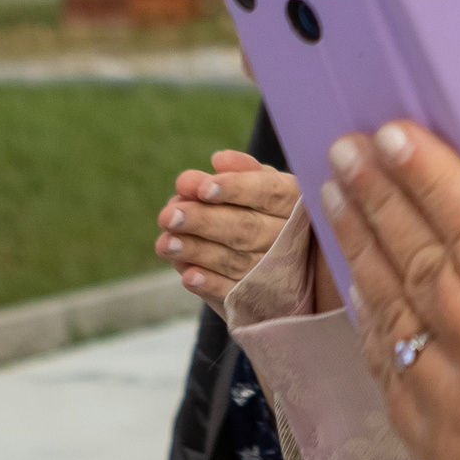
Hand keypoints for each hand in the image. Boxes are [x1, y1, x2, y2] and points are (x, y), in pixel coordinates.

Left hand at [157, 150, 300, 304]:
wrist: (286, 261)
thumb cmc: (265, 208)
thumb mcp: (262, 183)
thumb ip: (242, 170)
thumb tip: (219, 160)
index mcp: (294, 201)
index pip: (268, 192)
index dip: (235, 188)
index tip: (202, 187)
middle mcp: (289, 237)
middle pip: (246, 228)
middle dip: (204, 221)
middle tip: (168, 215)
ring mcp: (275, 271)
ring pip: (235, 261)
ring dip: (198, 251)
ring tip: (165, 243)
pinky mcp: (256, 298)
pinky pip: (234, 293)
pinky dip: (211, 285)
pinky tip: (187, 275)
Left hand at [319, 121, 459, 459]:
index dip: (435, 183)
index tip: (396, 137)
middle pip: (427, 267)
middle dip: (383, 200)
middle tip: (348, 151)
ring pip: (395, 315)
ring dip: (363, 248)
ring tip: (338, 195)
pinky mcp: (435, 454)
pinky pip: (389, 371)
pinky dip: (372, 318)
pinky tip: (359, 275)